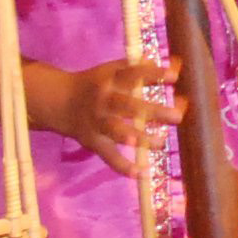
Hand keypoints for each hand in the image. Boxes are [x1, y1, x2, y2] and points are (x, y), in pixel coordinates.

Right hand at [46, 56, 179, 175]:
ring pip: (117, 131)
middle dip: (153, 111)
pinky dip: (123, 167)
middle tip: (177, 116)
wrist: (60, 101)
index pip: (133, 74)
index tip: (175, 75)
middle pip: (128, 105)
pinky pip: (108, 156)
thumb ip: (141, 67)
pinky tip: (141, 173)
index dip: (153, 74)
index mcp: (110, 79)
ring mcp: (97, 122)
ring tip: (161, 143)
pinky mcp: (93, 142)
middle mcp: (104, 100)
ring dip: (138, 138)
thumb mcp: (113, 69)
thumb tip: (175, 64)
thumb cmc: (97, 83)